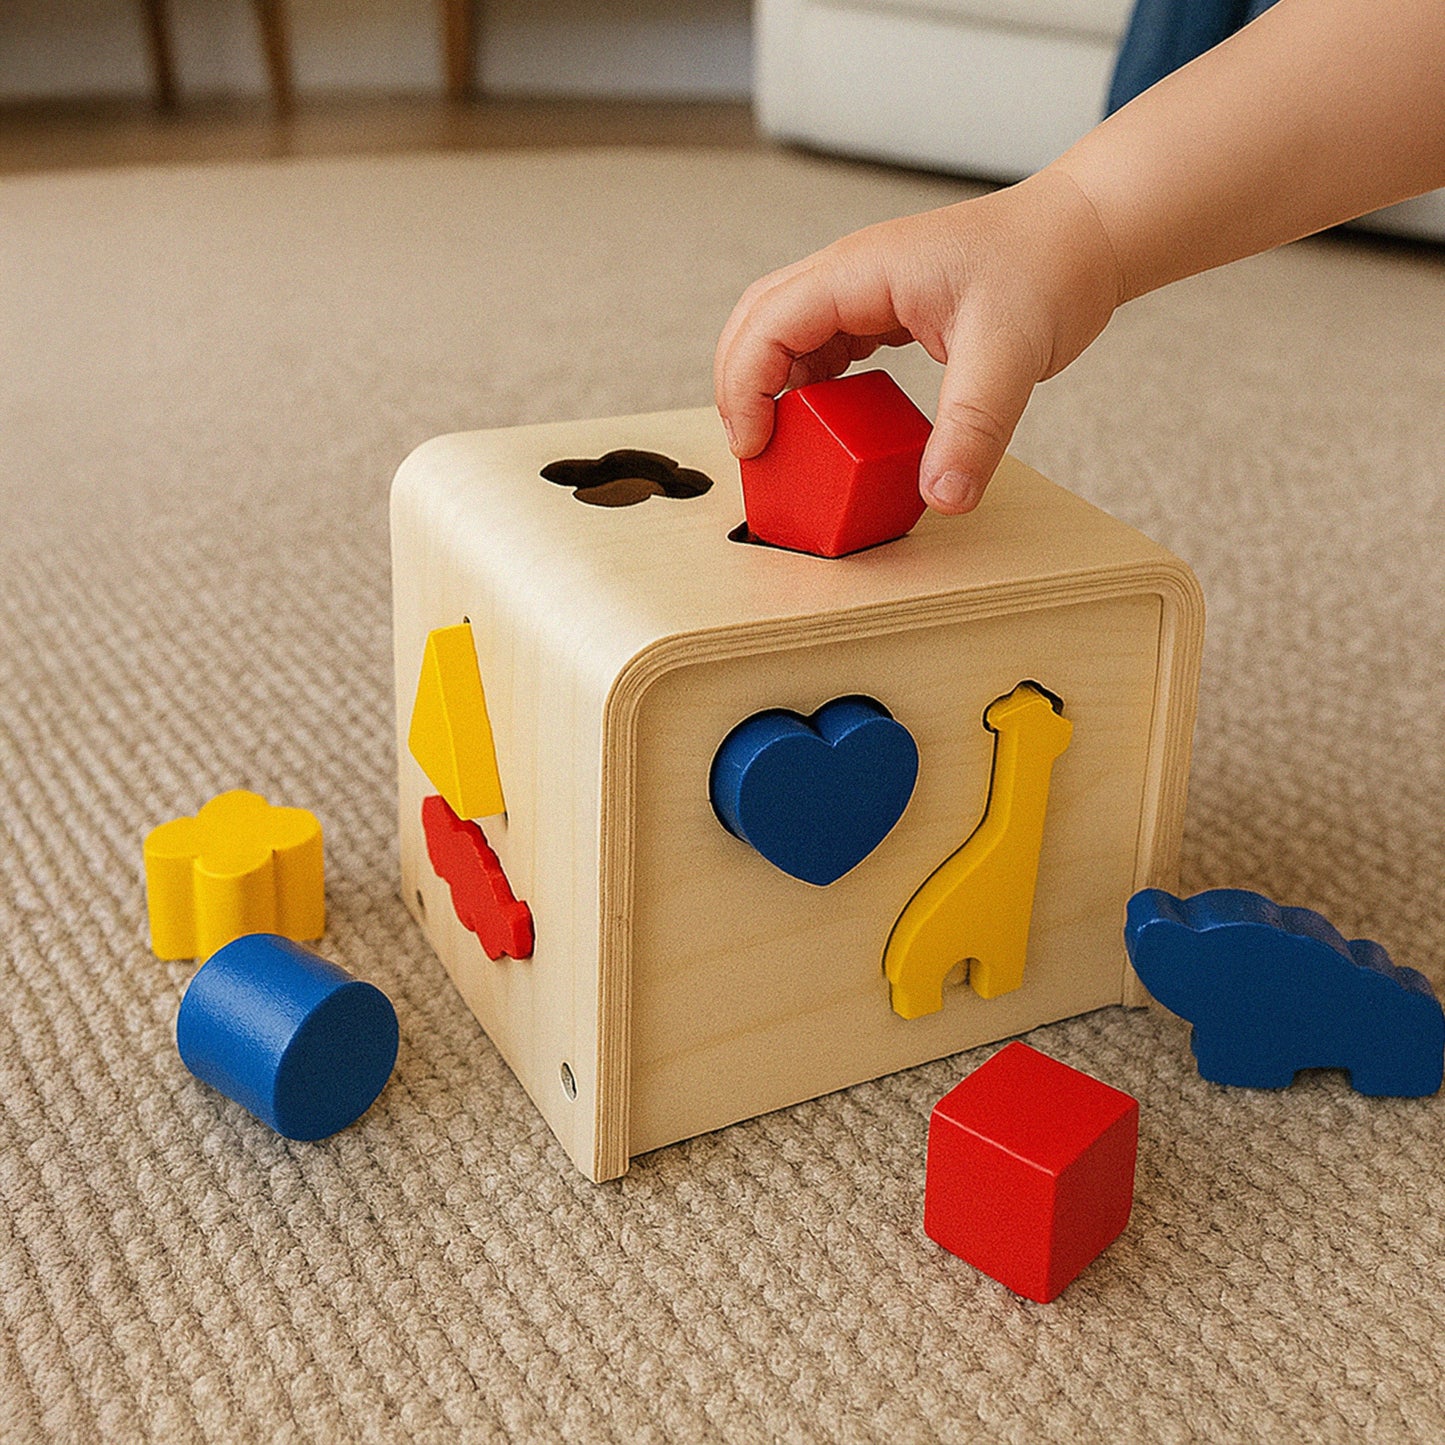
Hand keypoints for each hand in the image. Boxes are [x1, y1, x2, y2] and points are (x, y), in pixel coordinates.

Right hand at [714, 168, 1123, 513]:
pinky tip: (826, 425)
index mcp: (861, 270)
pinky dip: (807, 388)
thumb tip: (942, 498)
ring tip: (783, 447)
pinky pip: (821, 347)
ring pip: (781, 335)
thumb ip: (972, 431)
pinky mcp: (881, 310)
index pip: (767, 324)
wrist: (1084, 236)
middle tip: (756, 455)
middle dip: (740, 389)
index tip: (755, 448)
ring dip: (770, 390)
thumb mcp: (1012, 356)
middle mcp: (850, 274)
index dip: (745, 388)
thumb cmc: (1048, 269)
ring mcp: (862, 289)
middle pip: (755, 324)